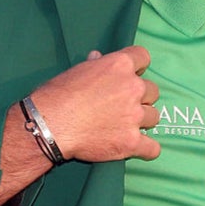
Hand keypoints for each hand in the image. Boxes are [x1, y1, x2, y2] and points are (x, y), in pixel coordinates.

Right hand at [30, 46, 160, 161]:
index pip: (143, 56)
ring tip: (126, 125)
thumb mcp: (76, 71)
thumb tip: (98, 57)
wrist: (50, 124)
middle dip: (141, 97)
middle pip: (152, 90)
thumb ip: (95, 65)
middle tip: (124, 104)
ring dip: (143, 120)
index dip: (138, 66)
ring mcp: (134, 116)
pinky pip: (152, 148)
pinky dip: (146, 149)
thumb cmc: (58, 94)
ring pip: (154, 116)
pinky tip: (138, 146)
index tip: (132, 74)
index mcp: (120, 65)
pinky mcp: (131, 141)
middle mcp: (133, 87)